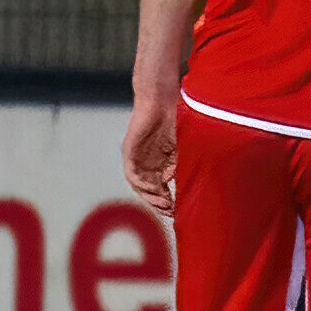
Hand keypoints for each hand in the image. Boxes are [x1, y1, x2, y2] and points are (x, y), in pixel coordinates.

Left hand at [123, 94, 177, 216]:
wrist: (161, 99)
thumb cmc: (175, 118)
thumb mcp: (181, 147)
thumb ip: (180, 165)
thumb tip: (181, 183)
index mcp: (159, 163)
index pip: (161, 188)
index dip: (168, 200)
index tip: (178, 211)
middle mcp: (146, 163)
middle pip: (150, 190)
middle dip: (159, 202)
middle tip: (170, 211)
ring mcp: (137, 158)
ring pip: (140, 185)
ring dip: (150, 196)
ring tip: (163, 203)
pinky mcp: (129, 151)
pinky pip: (132, 173)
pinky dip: (141, 182)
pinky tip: (152, 187)